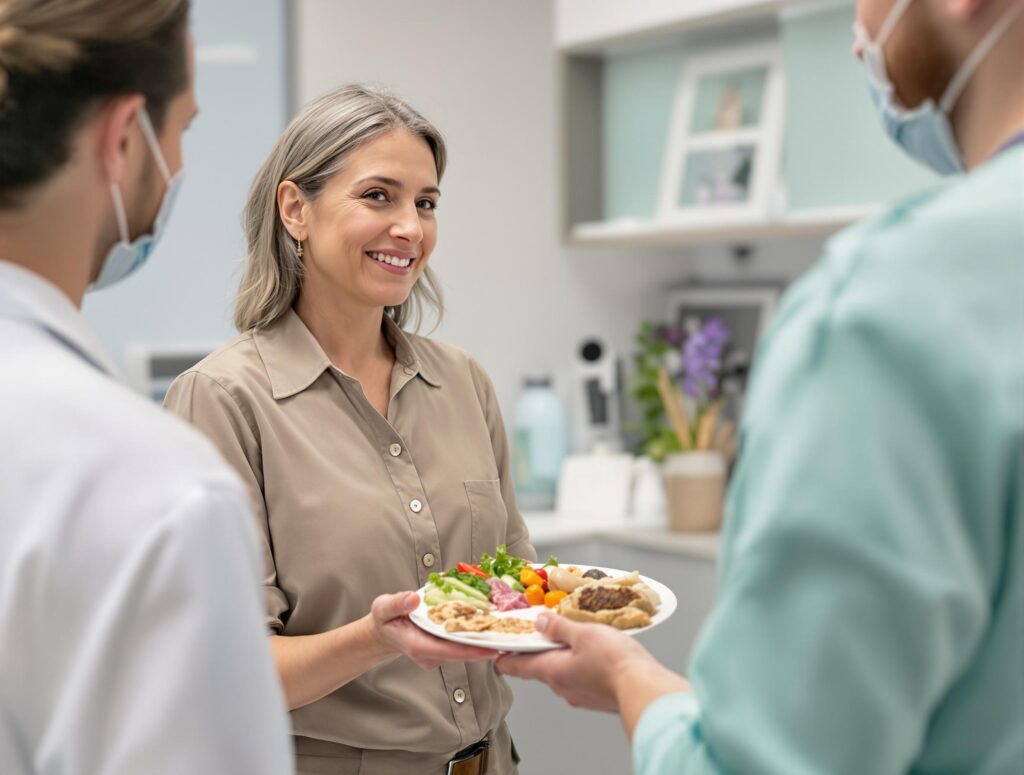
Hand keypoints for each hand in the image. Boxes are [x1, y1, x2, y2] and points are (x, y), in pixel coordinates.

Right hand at [369, 592, 496, 669]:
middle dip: (486, 645)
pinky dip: (477, 633)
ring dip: (484, 638)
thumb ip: (396, 604)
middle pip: (463, 652)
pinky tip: (494, 623)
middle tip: (511, 636)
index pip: (449, 651)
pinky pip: (463, 642)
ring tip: (508, 627)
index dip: (471, 650)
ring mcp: (439, 654)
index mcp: (418, 646)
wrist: (385, 631)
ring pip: (465, 648)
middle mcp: (431, 654)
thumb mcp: (383, 608)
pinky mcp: (444, 649)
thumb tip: (412, 599)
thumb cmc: (385, 619)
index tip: (492, 648)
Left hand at [495, 613, 688, 719]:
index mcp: (551, 670)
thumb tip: (540, 622)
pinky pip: (581, 680)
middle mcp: (561, 687)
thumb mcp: (583, 633)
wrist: (643, 689)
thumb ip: (559, 627)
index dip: (504, 657)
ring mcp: (579, 696)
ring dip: (562, 658)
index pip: (517, 666)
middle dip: (538, 651)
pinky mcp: (596, 698)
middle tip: (540, 633)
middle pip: (540, 667)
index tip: (496, 651)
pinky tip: (594, 656)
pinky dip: (580, 667)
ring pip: (562, 673)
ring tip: (572, 639)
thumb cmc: (613, 662)